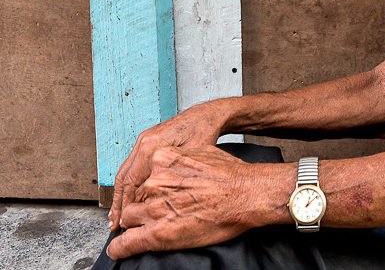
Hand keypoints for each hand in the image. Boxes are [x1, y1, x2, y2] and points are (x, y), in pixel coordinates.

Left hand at [108, 146, 287, 258]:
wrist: (245, 193)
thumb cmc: (230, 174)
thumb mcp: (201, 153)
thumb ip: (181, 160)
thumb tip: (176, 167)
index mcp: (161, 159)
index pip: (141, 178)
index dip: (148, 192)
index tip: (153, 199)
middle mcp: (153, 181)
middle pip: (134, 198)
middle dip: (142, 208)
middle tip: (158, 214)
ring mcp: (153, 207)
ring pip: (129, 219)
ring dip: (137, 225)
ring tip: (146, 231)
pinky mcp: (157, 233)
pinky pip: (125, 244)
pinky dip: (120, 249)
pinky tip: (118, 251)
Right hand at [109, 102, 227, 231]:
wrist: (206, 115)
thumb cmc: (204, 134)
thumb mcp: (191, 160)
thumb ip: (171, 179)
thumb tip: (153, 205)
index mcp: (152, 146)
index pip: (131, 182)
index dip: (125, 206)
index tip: (122, 224)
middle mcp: (143, 142)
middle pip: (123, 178)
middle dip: (118, 203)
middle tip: (115, 224)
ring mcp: (143, 140)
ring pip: (124, 172)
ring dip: (120, 194)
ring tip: (118, 215)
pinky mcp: (146, 141)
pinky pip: (132, 165)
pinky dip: (128, 183)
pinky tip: (129, 197)